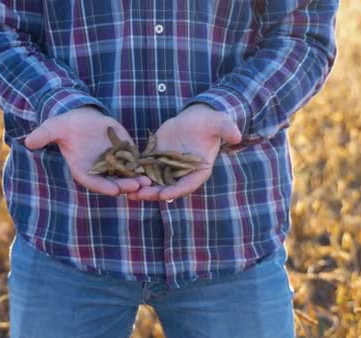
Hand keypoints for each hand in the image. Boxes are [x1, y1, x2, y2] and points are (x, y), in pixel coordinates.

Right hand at [24, 106, 150, 195]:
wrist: (81, 117)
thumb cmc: (66, 124)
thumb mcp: (55, 127)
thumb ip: (45, 135)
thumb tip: (28, 141)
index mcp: (83, 169)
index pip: (94, 182)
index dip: (104, 186)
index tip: (114, 190)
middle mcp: (99, 170)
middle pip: (113, 182)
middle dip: (125, 185)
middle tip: (138, 187)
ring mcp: (113, 163)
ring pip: (127, 176)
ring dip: (138, 180)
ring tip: (149, 182)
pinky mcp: (125, 153)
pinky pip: (136, 163)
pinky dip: (144, 167)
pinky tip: (155, 169)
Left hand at [127, 104, 241, 200]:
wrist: (197, 118)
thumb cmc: (210, 122)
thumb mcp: (219, 123)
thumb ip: (227, 129)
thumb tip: (237, 135)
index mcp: (198, 171)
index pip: (186, 185)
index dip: (175, 190)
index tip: (164, 194)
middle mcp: (182, 174)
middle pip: (167, 188)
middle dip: (153, 193)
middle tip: (140, 196)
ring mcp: (168, 168)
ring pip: (153, 182)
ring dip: (141, 189)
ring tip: (128, 192)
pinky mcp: (156, 159)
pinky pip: (145, 170)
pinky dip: (135, 175)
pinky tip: (123, 178)